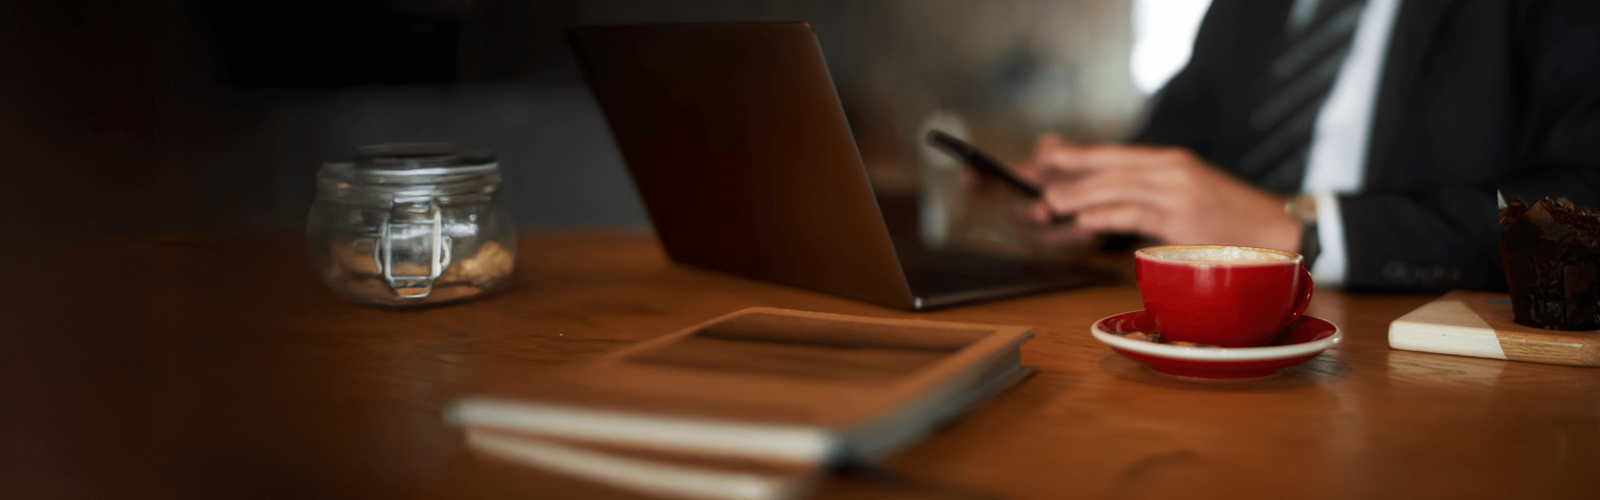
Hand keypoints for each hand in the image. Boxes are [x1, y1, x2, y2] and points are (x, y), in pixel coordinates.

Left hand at [1023, 133, 1301, 251]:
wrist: (1278, 230)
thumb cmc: (1226, 220)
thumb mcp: (1181, 198)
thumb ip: (1140, 194)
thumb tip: (1094, 204)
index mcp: (1166, 161)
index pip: (1109, 153)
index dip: (1071, 155)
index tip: (1038, 158)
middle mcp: (1169, 168)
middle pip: (1106, 163)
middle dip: (1063, 169)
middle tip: (1027, 176)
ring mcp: (1177, 191)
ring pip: (1116, 186)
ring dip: (1077, 194)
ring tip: (1046, 202)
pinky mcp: (1184, 218)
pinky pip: (1137, 212)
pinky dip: (1106, 214)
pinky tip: (1082, 219)